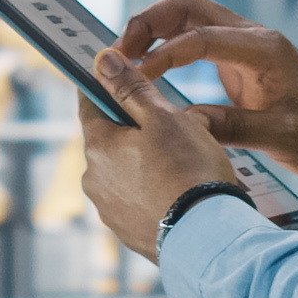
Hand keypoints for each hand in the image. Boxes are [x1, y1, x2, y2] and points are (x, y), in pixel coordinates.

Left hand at [76, 46, 249, 256]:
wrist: (209, 238)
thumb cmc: (189, 170)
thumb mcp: (164, 117)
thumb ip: (131, 87)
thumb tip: (101, 60)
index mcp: (97, 147)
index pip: (89, 102)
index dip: (106, 85)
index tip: (118, 75)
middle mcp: (93, 180)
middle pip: (111, 140)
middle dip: (136, 129)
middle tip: (173, 126)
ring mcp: (109, 210)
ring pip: (125, 171)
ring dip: (146, 162)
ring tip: (184, 163)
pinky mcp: (128, 233)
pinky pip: (138, 200)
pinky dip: (154, 191)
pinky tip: (181, 191)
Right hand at [111, 0, 297, 193]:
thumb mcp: (279, 138)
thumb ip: (230, 128)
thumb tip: (179, 123)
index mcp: (265, 49)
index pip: (200, 38)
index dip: (163, 54)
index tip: (136, 76)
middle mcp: (253, 37)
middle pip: (187, 7)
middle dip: (148, 23)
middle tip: (119, 55)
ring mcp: (246, 45)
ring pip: (188, 17)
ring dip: (154, 31)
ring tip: (126, 61)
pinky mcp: (240, 60)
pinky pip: (195, 39)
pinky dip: (167, 45)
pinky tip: (148, 69)